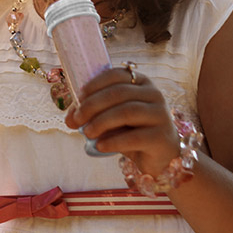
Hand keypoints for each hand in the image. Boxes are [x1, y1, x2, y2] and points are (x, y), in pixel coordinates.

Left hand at [64, 66, 180, 178]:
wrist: (160, 158)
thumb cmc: (133, 132)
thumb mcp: (113, 118)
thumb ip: (94, 113)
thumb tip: (70, 117)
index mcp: (141, 82)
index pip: (116, 75)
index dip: (94, 84)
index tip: (78, 98)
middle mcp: (154, 94)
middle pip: (118, 93)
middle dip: (92, 105)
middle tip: (76, 120)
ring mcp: (161, 114)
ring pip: (126, 112)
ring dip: (101, 122)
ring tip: (87, 133)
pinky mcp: (162, 137)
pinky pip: (134, 137)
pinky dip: (113, 141)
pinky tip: (100, 146)